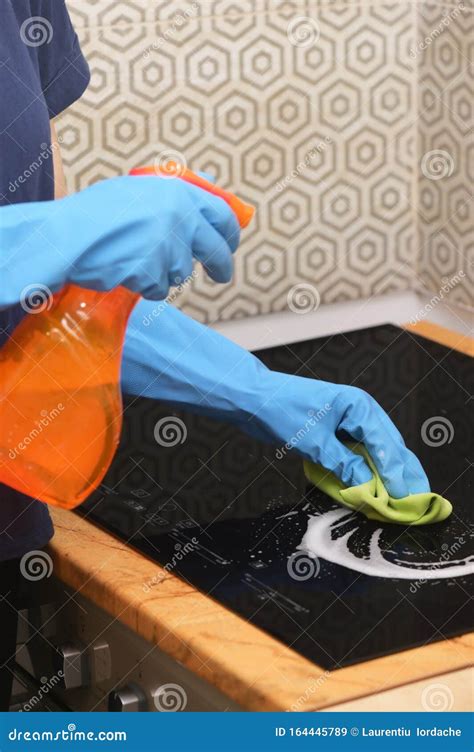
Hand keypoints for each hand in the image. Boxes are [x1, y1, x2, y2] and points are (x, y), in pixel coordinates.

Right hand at [0, 175, 239, 307]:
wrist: (66, 235)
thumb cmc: (96, 213)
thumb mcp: (138, 189)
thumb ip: (173, 195)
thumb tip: (206, 196)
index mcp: (177, 191)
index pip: (223, 213)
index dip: (231, 232)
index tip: (230, 243)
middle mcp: (178, 217)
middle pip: (216, 250)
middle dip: (222, 266)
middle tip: (221, 275)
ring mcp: (167, 246)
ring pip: (182, 272)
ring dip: (165, 272)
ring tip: (135, 259)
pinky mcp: (153, 271)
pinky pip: (158, 288)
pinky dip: (145, 285)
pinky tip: (125, 270)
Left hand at [254, 371, 429, 497]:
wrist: (253, 399)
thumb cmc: (281, 410)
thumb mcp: (315, 442)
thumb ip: (343, 465)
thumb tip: (367, 488)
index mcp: (359, 406)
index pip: (386, 444)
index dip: (398, 473)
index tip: (407, 498)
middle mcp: (359, 412)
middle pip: (390, 447)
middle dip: (404, 474)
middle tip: (419, 501)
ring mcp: (349, 422)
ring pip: (377, 452)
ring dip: (388, 475)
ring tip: (404, 500)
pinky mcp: (337, 433)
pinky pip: (359, 454)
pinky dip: (368, 471)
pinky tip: (375, 489)